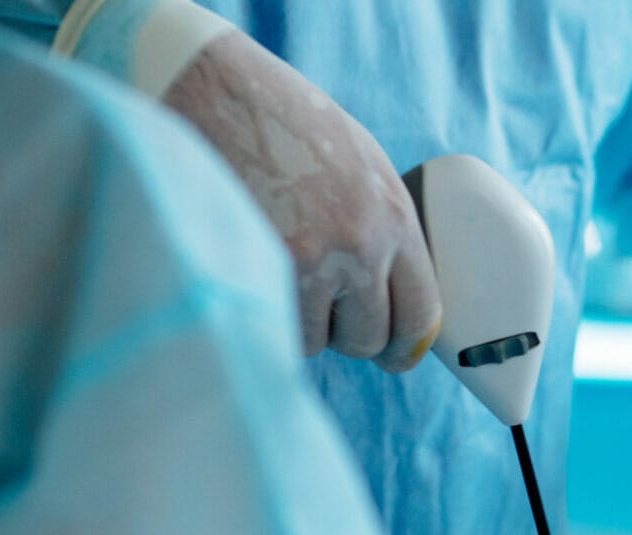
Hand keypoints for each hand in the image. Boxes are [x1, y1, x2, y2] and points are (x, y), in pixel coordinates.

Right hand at [160, 30, 441, 369]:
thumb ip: (383, 230)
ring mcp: (313, 260)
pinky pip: (276, 328)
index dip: (404, 344)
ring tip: (276, 267)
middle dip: (345, 333)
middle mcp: (363, 244)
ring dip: (299, 322)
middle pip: (368, 339)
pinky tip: (252, 267)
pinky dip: (265, 313)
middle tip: (319, 306)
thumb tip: (392, 298)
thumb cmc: (280, 120)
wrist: (210, 83)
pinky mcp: (263, 267)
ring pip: (318, 341)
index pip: (422, 314)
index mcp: (395, 216)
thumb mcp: (359, 165)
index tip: (392, 355)